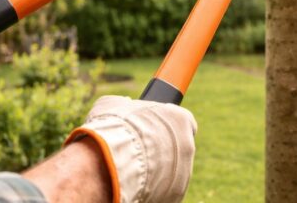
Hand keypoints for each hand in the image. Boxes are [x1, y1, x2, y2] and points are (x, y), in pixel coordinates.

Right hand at [66, 96, 196, 202]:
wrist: (109, 164)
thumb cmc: (112, 130)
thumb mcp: (113, 105)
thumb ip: (124, 104)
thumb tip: (124, 104)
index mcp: (180, 119)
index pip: (183, 121)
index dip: (166, 125)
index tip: (151, 129)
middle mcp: (188, 146)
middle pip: (177, 148)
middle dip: (160, 150)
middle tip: (137, 152)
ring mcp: (185, 173)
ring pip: (172, 172)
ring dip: (156, 171)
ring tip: (130, 171)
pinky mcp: (176, 196)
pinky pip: (165, 192)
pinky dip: (153, 190)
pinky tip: (134, 185)